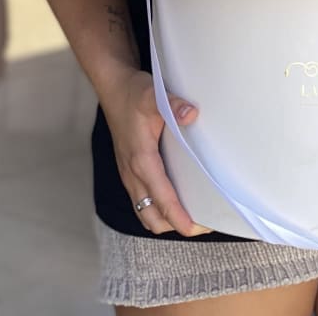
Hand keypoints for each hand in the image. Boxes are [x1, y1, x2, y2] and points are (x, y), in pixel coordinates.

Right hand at [100, 68, 211, 235]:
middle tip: (204, 222)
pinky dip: (157, 209)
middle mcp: (133, 174)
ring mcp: (129, 174)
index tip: (198, 228)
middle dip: (176, 224)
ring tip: (193, 215)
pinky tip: (175, 199)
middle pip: (153, 217)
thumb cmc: (133, 94)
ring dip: (166, 220)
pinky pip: (142, 201)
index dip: (180, 217)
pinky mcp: (129, 171)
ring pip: (145, 212)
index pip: (161, 200)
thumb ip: (174, 105)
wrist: (113, 89)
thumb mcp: (154, 95)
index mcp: (141, 161)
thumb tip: (192, 115)